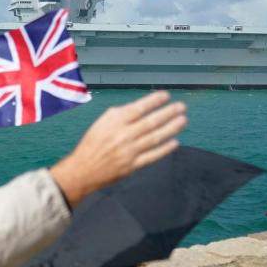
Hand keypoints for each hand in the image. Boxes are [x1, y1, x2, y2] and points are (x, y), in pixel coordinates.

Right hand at [49, 91, 186, 207]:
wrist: (83, 170)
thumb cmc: (92, 144)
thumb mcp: (101, 123)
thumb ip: (120, 114)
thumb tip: (140, 107)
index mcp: (114, 123)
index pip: (138, 108)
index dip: (154, 101)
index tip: (166, 96)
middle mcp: (123, 136)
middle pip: (150, 122)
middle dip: (168, 113)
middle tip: (181, 107)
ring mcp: (129, 151)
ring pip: (155, 138)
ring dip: (171, 128)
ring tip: (183, 121)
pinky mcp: (132, 166)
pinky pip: (152, 156)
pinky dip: (164, 149)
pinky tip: (175, 142)